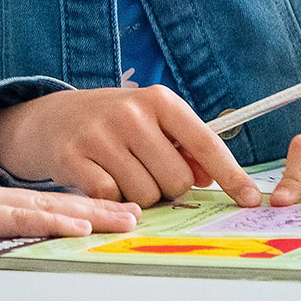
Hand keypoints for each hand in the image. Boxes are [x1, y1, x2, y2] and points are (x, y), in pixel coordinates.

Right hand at [0, 86, 261, 208]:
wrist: (50, 119)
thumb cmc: (113, 123)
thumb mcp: (150, 121)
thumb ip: (183, 146)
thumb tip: (211, 177)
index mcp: (158, 100)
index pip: (204, 142)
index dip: (230, 175)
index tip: (251, 199)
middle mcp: (131, 113)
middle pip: (176, 179)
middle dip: (167, 186)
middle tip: (146, 171)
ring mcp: (101, 135)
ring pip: (146, 195)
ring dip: (139, 197)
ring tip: (121, 173)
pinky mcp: (74, 159)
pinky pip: (112, 199)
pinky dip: (112, 200)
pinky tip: (101, 179)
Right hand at [0, 153, 139, 246]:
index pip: (38, 203)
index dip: (75, 205)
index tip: (106, 210)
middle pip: (56, 201)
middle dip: (99, 207)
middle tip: (136, 212)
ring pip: (50, 207)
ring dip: (92, 213)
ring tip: (127, 219)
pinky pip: (20, 219)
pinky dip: (53, 221)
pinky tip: (79, 225)